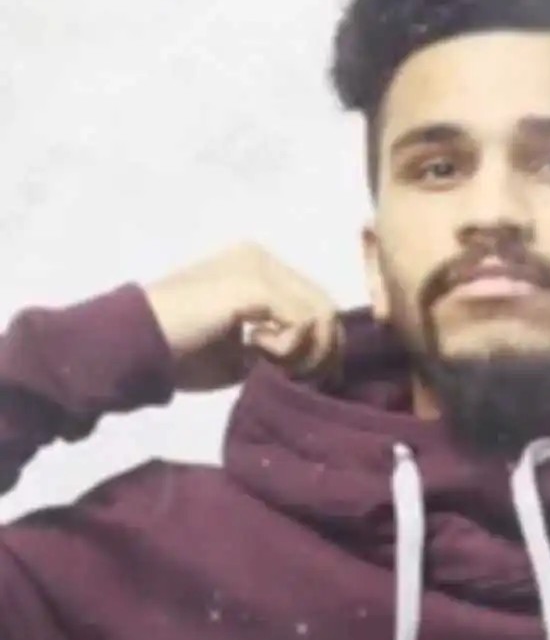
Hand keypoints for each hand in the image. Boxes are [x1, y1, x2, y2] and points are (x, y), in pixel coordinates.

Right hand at [144, 243, 342, 391]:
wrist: (134, 344)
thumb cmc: (179, 352)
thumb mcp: (241, 352)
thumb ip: (278, 347)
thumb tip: (318, 362)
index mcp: (258, 269)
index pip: (314, 303)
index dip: (326, 344)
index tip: (315, 379)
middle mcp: (262, 259)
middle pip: (326, 306)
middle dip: (325, 352)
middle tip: (302, 380)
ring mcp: (258, 267)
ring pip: (322, 312)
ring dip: (307, 352)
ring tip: (271, 366)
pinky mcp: (253, 285)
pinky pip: (302, 320)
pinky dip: (290, 347)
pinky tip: (256, 352)